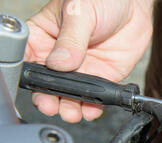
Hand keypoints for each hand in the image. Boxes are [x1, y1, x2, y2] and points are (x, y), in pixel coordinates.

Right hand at [25, 0, 152, 122]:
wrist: (133, 4)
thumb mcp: (80, 13)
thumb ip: (70, 39)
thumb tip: (59, 63)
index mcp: (44, 37)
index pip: (28, 59)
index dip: (28, 76)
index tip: (33, 86)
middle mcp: (60, 57)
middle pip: (47, 84)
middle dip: (48, 98)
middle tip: (51, 105)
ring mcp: (82, 69)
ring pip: (70, 95)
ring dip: (69, 107)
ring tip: (71, 112)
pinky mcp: (103, 76)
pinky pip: (95, 97)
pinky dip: (93, 107)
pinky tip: (91, 110)